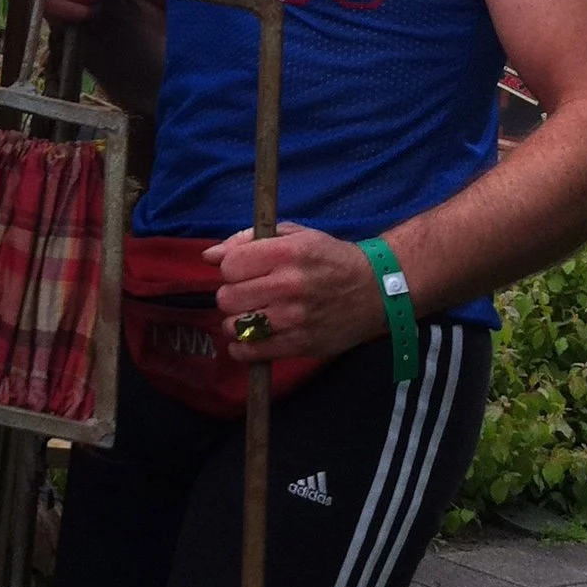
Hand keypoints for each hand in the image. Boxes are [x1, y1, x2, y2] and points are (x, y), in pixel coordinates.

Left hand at [204, 224, 387, 364]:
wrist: (376, 290)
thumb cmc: (330, 258)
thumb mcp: (295, 235)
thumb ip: (248, 240)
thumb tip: (210, 256)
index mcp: (286, 253)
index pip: (230, 265)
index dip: (231, 269)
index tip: (242, 272)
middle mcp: (289, 285)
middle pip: (227, 297)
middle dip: (232, 296)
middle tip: (247, 296)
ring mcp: (295, 318)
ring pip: (236, 326)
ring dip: (237, 323)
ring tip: (251, 317)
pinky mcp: (301, 344)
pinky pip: (253, 351)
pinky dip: (243, 348)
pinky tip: (250, 339)